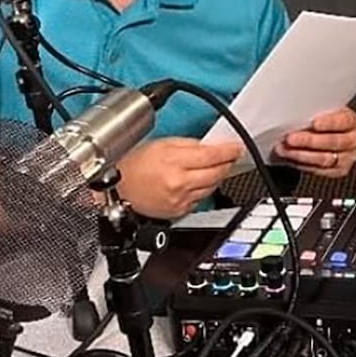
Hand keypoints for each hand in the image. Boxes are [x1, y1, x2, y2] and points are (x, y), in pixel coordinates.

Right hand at [115, 137, 243, 218]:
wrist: (118, 190)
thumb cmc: (133, 165)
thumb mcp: (161, 144)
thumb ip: (189, 144)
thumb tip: (211, 146)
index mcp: (174, 162)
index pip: (212, 156)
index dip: (229, 151)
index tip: (237, 147)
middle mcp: (179, 183)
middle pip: (217, 173)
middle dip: (227, 163)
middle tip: (230, 156)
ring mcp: (180, 200)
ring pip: (212, 187)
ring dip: (216, 176)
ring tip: (212, 168)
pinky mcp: (179, 212)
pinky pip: (201, 200)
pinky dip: (203, 190)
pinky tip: (196, 182)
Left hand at [273, 108, 355, 177]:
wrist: (332, 134)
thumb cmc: (326, 121)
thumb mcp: (324, 111)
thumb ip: (314, 113)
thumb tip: (296, 117)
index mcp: (351, 122)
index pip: (344, 121)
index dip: (329, 123)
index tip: (314, 123)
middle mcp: (352, 141)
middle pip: (333, 142)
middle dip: (309, 141)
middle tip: (291, 138)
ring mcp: (347, 158)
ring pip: (325, 159)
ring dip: (302, 155)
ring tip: (286, 150)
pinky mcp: (338, 171)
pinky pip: (320, 171)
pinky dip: (303, 165)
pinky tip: (291, 159)